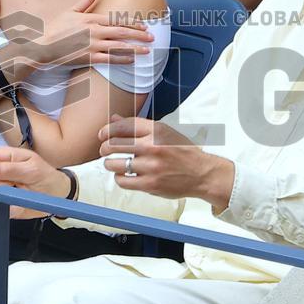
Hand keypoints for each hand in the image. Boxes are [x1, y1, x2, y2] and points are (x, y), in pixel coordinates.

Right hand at [0, 146, 69, 218]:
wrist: (57, 194)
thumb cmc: (47, 176)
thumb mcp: (33, 169)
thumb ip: (11, 168)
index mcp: (5, 156)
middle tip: (10, 186)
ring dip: (0, 195)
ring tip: (18, 190)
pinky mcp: (2, 200)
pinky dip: (6, 205)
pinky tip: (17, 200)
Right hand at [33, 0, 154, 66]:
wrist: (44, 47)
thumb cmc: (56, 28)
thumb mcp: (71, 11)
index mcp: (91, 18)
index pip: (117, 19)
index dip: (133, 23)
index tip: (144, 25)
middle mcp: (95, 31)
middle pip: (122, 32)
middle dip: (139, 34)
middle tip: (152, 37)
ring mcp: (92, 45)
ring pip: (119, 46)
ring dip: (135, 48)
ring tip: (147, 50)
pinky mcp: (89, 58)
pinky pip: (110, 59)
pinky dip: (122, 59)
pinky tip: (132, 60)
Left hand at [98, 115, 233, 208]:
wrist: (202, 173)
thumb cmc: (183, 151)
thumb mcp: (164, 132)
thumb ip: (138, 126)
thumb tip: (114, 119)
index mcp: (156, 130)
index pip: (123, 126)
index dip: (107, 130)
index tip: (102, 134)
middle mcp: (152, 146)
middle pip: (114, 144)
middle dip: (104, 147)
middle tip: (104, 150)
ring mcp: (151, 166)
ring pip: (115, 164)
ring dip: (109, 164)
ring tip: (112, 164)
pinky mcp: (150, 184)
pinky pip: (123, 181)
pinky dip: (119, 178)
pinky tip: (123, 176)